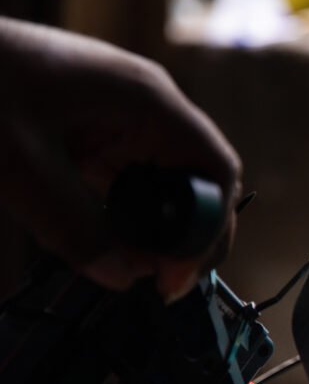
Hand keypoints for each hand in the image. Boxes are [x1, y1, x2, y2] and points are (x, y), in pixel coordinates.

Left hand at [0, 18, 241, 300]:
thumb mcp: (20, 165)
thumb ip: (74, 226)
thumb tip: (123, 277)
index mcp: (149, 101)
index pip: (215, 170)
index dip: (209, 228)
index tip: (177, 275)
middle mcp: (148, 104)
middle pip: (199, 177)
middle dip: (189, 233)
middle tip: (162, 282)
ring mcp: (123, 112)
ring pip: (166, 179)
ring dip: (159, 224)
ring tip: (136, 266)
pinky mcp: (96, 124)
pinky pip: (130, 173)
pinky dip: (129, 209)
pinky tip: (109, 236)